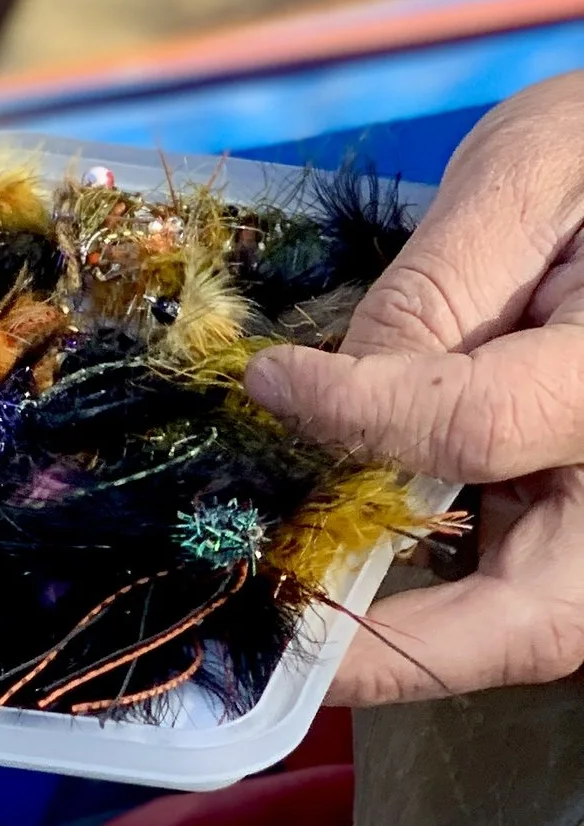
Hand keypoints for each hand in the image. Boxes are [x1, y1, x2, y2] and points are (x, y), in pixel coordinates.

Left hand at [244, 76, 583, 704]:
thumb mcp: (531, 180)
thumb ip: (435, 291)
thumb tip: (321, 393)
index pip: (481, 427)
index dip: (360, 417)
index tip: (271, 384)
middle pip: (536, 614)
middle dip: (396, 646)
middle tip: (272, 638)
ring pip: (523, 617)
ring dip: (402, 630)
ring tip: (283, 601)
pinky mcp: (580, 511)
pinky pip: (513, 579)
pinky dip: (426, 587)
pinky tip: (336, 553)